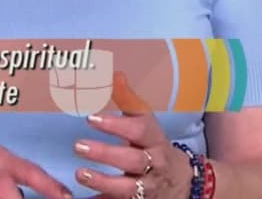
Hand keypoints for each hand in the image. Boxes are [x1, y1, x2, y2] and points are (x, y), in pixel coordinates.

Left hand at [74, 71, 192, 198]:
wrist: (183, 183)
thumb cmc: (154, 146)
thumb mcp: (146, 122)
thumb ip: (128, 100)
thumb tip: (116, 74)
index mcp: (155, 140)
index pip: (140, 130)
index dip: (117, 124)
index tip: (91, 118)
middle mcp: (154, 164)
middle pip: (134, 160)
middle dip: (106, 153)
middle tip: (78, 145)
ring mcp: (148, 187)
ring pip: (128, 187)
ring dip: (104, 182)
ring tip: (80, 173)